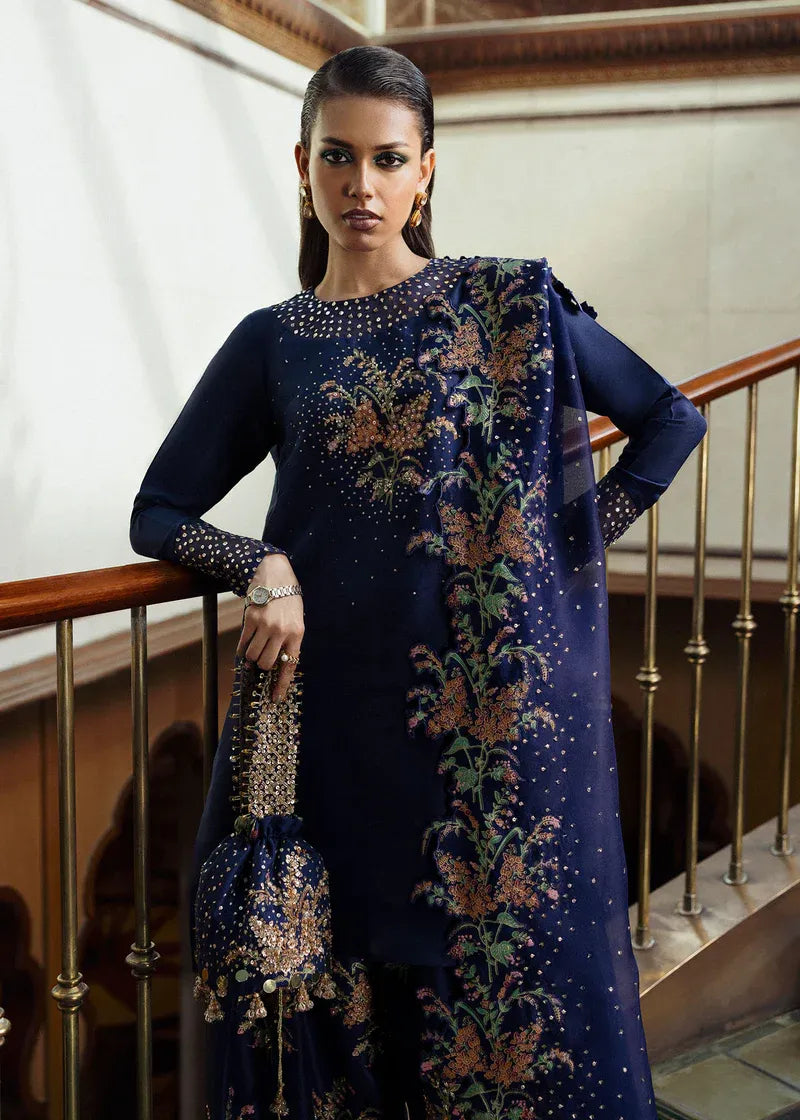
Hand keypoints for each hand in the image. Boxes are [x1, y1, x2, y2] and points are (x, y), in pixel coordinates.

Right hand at [236, 553, 303, 701]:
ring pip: (253, 655)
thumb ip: (289, 640)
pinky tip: (246, 643)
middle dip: (263, 665)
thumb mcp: (296, 619)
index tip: (276, 698)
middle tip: (262, 657)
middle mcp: (282, 631)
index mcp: (297, 633)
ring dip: (252, 655)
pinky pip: (243, 643)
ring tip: (256, 644)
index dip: (282, 684)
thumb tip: (277, 664)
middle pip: (267, 663)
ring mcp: (265, 625)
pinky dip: (243, 648)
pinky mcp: (251, 619)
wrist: (276, 575)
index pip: (289, 665)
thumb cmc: (288, 600)